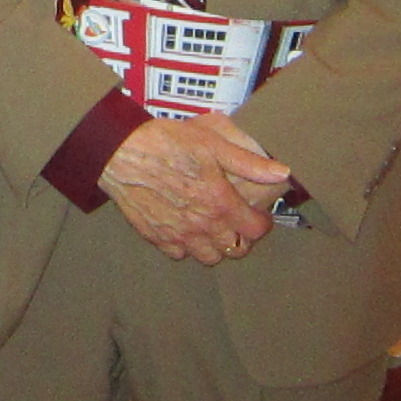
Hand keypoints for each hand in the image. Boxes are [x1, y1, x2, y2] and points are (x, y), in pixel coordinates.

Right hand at [98, 115, 289, 265]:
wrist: (119, 152)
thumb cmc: (165, 142)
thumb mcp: (211, 143)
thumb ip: (248, 162)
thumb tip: (282, 172)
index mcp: (220, 203)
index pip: (255, 230)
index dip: (261, 222)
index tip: (258, 214)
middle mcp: (201, 226)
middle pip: (235, 249)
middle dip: (241, 236)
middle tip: (235, 219)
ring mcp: (178, 235)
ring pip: (209, 257)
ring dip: (215, 245)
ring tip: (211, 226)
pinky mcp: (156, 237)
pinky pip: (179, 253)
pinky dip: (186, 245)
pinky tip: (183, 226)